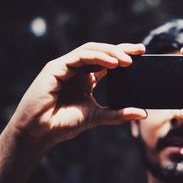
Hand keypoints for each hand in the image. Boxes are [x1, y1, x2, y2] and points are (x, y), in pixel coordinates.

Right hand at [9, 42, 146, 148]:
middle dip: (121, 49)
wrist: (39, 132)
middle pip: (101, 52)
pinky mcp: (56, 67)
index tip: (142, 53)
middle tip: (140, 50)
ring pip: (91, 50)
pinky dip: (97, 57)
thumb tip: (142, 113)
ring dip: (111, 52)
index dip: (123, 55)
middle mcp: (77, 69)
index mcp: (87, 78)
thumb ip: (118, 114)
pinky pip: (80, 56)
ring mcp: (66, 66)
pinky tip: (112, 63)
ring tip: (128, 60)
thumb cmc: (64, 124)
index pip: (108, 61)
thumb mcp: (97, 116)